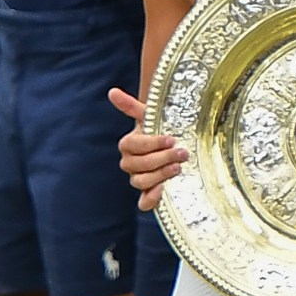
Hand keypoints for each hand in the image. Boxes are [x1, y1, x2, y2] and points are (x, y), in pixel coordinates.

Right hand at [108, 87, 188, 210]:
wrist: (173, 143)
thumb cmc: (161, 128)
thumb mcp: (151, 116)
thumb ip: (132, 106)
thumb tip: (112, 91)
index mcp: (128, 144)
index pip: (133, 146)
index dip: (152, 143)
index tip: (172, 138)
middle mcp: (130, 163)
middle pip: (138, 165)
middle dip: (162, 159)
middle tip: (183, 152)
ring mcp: (138, 179)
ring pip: (141, 182)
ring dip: (160, 175)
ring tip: (179, 167)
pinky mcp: (149, 194)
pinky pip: (144, 203)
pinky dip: (151, 199)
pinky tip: (163, 190)